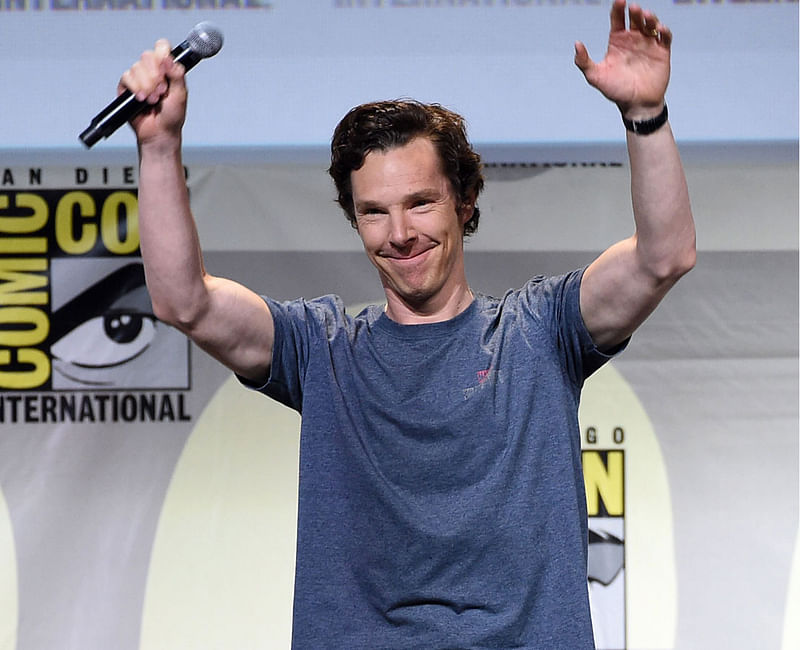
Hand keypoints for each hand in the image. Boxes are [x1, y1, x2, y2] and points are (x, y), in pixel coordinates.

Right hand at [118, 39, 187, 144]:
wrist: (159, 134)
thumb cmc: (172, 117)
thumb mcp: (180, 95)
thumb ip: (177, 75)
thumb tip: (168, 58)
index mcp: (167, 70)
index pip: (162, 48)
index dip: (162, 52)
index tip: (165, 65)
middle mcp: (152, 71)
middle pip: (147, 55)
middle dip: (155, 74)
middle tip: (162, 90)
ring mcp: (139, 78)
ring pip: (136, 67)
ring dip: (146, 84)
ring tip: (153, 100)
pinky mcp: (126, 87)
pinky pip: (126, 77)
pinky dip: (135, 88)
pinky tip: (142, 100)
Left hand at [574, 0, 671, 119]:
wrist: (636, 105)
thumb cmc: (615, 91)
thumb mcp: (595, 76)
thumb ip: (584, 61)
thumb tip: (577, 44)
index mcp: (617, 42)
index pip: (617, 20)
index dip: (618, 9)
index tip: (619, 1)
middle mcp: (633, 40)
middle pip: (635, 19)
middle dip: (635, 12)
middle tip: (634, 9)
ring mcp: (648, 45)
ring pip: (650, 24)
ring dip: (649, 18)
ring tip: (646, 16)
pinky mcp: (662, 52)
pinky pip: (665, 37)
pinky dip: (663, 30)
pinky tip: (659, 29)